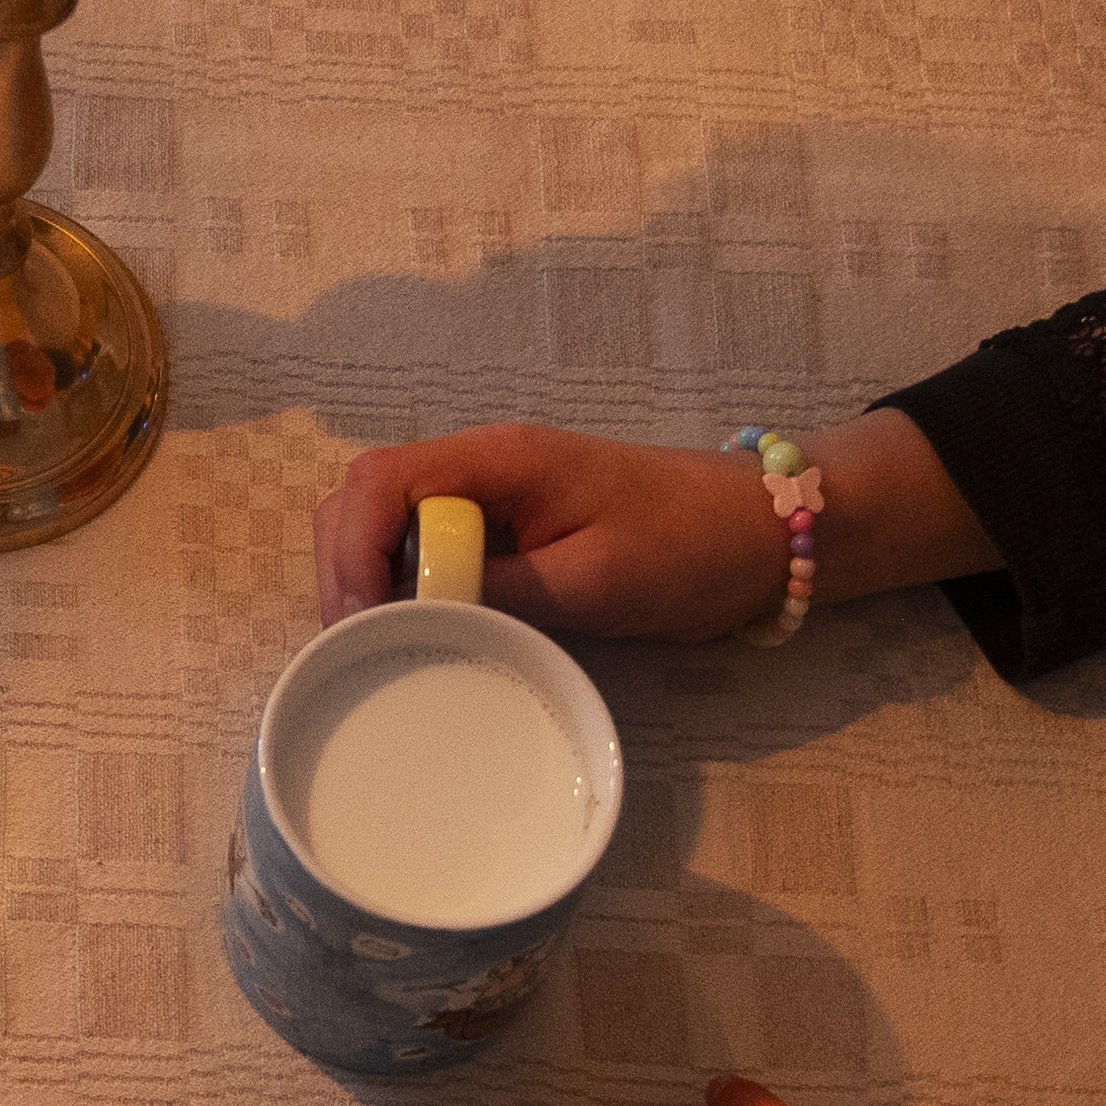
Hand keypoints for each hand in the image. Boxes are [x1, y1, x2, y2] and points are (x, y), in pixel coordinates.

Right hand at [310, 408, 1000, 635]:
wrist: (761, 533)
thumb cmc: (687, 545)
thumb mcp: (594, 580)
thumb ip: (500, 592)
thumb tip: (412, 617)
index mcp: (497, 459)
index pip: (379, 481)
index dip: (352, 549)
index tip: (361, 621)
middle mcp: (479, 467)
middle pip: (363, 497)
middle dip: (344, 568)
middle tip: (355, 646)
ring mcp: (489, 496)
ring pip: (385, 522)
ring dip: (366, 578)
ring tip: (375, 645)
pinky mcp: (504, 529)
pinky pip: (425, 547)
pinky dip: (402, 586)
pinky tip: (413, 633)